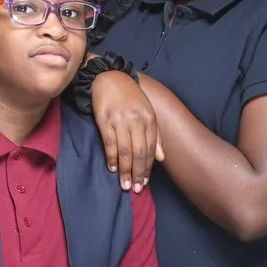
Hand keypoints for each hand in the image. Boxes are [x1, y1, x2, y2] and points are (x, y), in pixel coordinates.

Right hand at [89, 70, 159, 192]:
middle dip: (138, 173)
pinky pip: (109, 142)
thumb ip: (155, 135)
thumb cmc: (129, 96)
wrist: (108, 77)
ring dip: (125, 170)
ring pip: (125, 150)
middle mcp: (137, 121)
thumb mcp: (147, 112)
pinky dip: (111, 157)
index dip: (148, 168)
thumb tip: (161, 157)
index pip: (150, 149)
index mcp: (149, 119)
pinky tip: (113, 168)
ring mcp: (120, 121)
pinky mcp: (105, 120)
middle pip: (139, 152)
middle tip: (136, 189)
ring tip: (125, 184)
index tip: (145, 183)